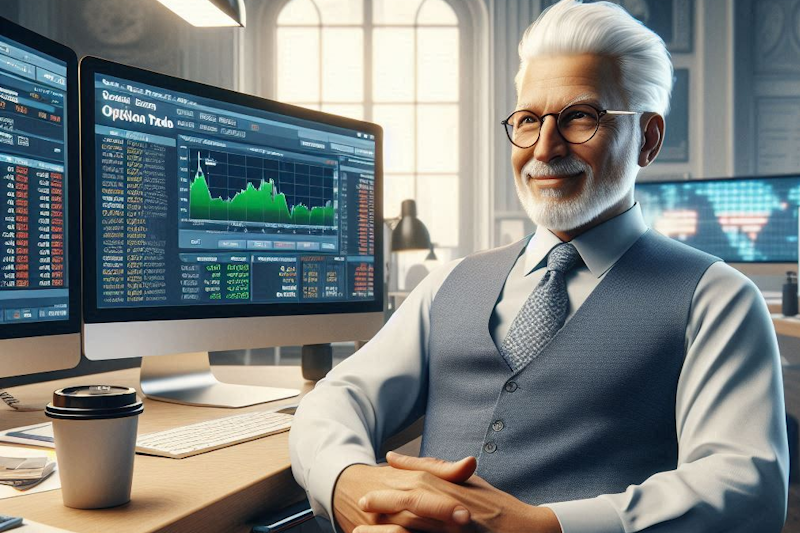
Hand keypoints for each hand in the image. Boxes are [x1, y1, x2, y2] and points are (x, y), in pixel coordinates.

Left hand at [353, 452, 561, 532]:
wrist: (527, 530)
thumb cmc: (495, 505)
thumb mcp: (466, 482)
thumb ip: (433, 468)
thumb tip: (394, 457)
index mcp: (451, 491)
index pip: (415, 485)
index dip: (389, 490)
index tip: (367, 491)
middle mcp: (451, 509)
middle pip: (411, 507)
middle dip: (383, 507)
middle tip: (360, 507)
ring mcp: (455, 529)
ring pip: (415, 529)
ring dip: (389, 531)